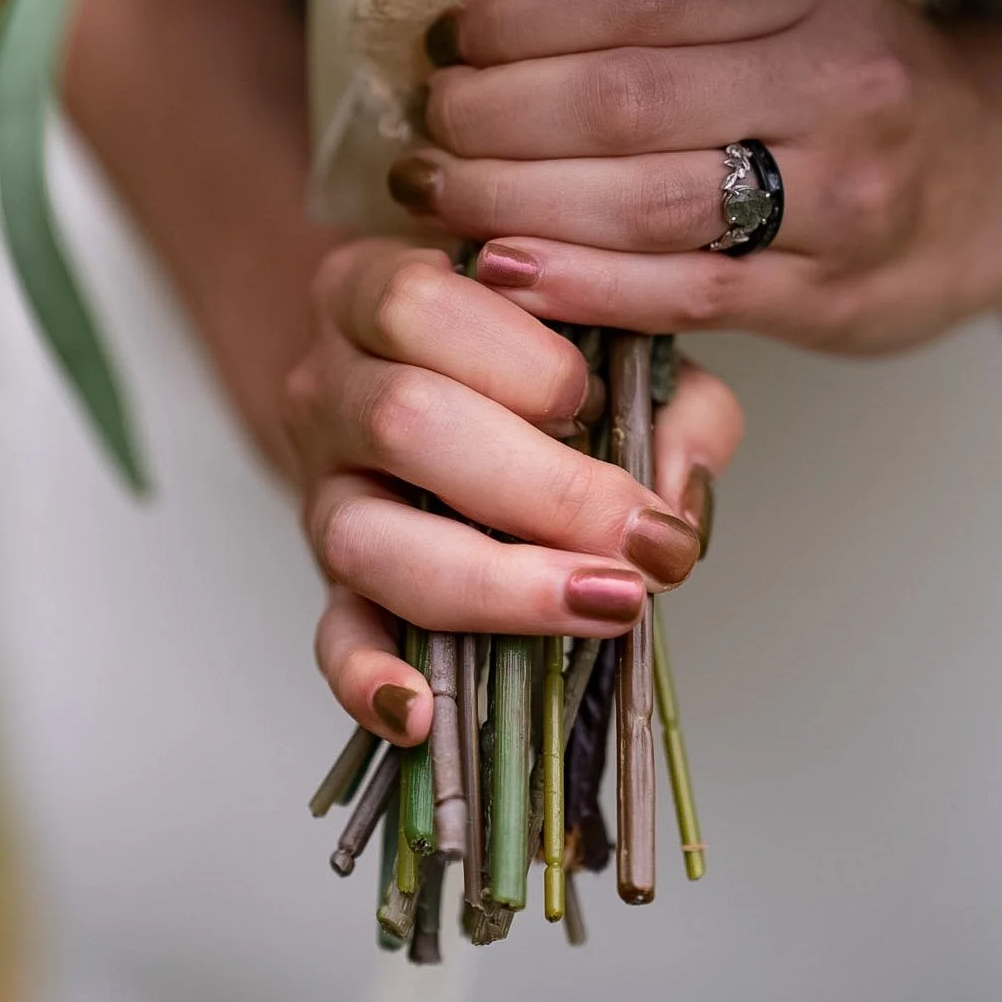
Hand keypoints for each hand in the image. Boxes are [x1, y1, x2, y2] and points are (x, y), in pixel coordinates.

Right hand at [285, 239, 738, 744]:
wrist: (432, 384)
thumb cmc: (530, 358)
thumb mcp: (611, 339)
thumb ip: (674, 396)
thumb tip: (680, 496)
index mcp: (380, 287)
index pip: (420, 306)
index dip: (522, 364)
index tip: (602, 406)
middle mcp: (330, 382)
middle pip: (404, 422)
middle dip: (544, 489)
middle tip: (645, 539)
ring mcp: (321, 486)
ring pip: (366, 536)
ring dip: (494, 582)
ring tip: (602, 605)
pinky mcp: (329, 581)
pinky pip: (331, 634)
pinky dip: (369, 677)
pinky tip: (423, 714)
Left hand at [388, 0, 1001, 353]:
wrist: (998, 178)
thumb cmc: (855, 83)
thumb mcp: (793, 3)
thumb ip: (677, 9)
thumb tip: (487, 35)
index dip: (520, 22)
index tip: (447, 39)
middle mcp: (839, 80)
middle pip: (624, 99)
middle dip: (495, 115)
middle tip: (428, 124)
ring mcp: (843, 196)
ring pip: (644, 201)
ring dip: (512, 200)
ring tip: (436, 193)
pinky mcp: (831, 294)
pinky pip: (684, 291)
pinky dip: (579, 283)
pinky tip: (501, 270)